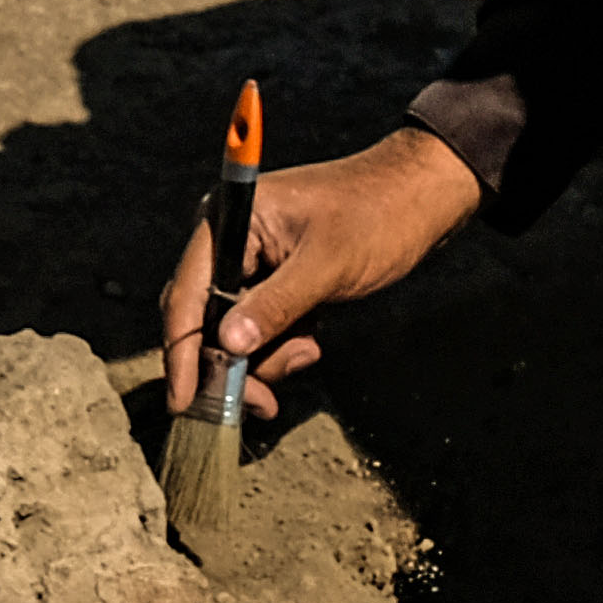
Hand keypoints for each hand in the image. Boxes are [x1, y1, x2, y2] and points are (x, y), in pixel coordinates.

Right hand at [157, 126, 482, 421]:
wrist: (421, 198)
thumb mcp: (327, 264)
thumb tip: (228, 345)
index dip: (182, 352)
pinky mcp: (272, 281)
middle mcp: (228, 241)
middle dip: (231, 365)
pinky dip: (282, 345)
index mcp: (228, 221)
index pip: (186, 296)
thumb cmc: (378, 215)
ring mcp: (249, 263)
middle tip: (261, 403)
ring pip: (233, 333)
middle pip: (202, 321)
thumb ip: (276, 305)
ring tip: (310, 349)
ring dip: (266, 357)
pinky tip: (313, 338)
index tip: (183, 402)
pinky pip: (259, 329)